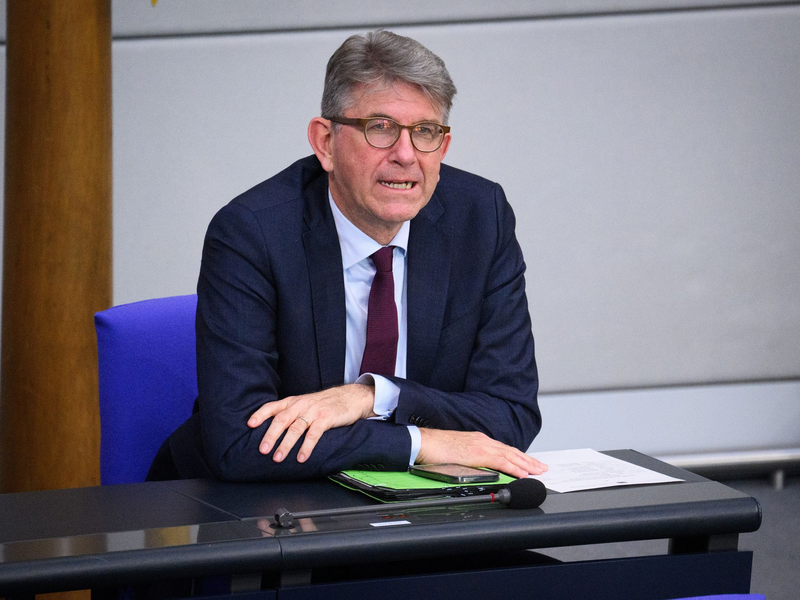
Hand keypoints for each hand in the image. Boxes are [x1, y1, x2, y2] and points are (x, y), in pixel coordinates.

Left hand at [247, 384, 374, 463]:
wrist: (349, 397)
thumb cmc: (324, 404)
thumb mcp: (304, 404)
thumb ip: (290, 413)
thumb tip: (271, 430)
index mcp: (293, 402)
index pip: (272, 406)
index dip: (260, 414)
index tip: (250, 424)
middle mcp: (300, 405)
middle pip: (282, 419)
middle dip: (270, 435)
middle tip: (263, 449)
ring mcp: (313, 411)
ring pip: (295, 428)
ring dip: (285, 444)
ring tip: (278, 457)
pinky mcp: (326, 418)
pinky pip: (313, 435)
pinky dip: (306, 447)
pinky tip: (301, 457)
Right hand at [416, 429, 547, 478]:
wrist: (422, 442)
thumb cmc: (434, 449)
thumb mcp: (457, 454)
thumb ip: (470, 459)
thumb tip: (478, 470)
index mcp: (478, 441)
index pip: (503, 450)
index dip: (518, 457)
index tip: (530, 464)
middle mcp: (482, 441)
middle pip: (511, 451)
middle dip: (528, 460)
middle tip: (542, 468)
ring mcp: (480, 446)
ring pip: (509, 455)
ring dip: (525, 464)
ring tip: (538, 471)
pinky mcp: (476, 453)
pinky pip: (500, 461)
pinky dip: (513, 467)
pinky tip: (522, 473)